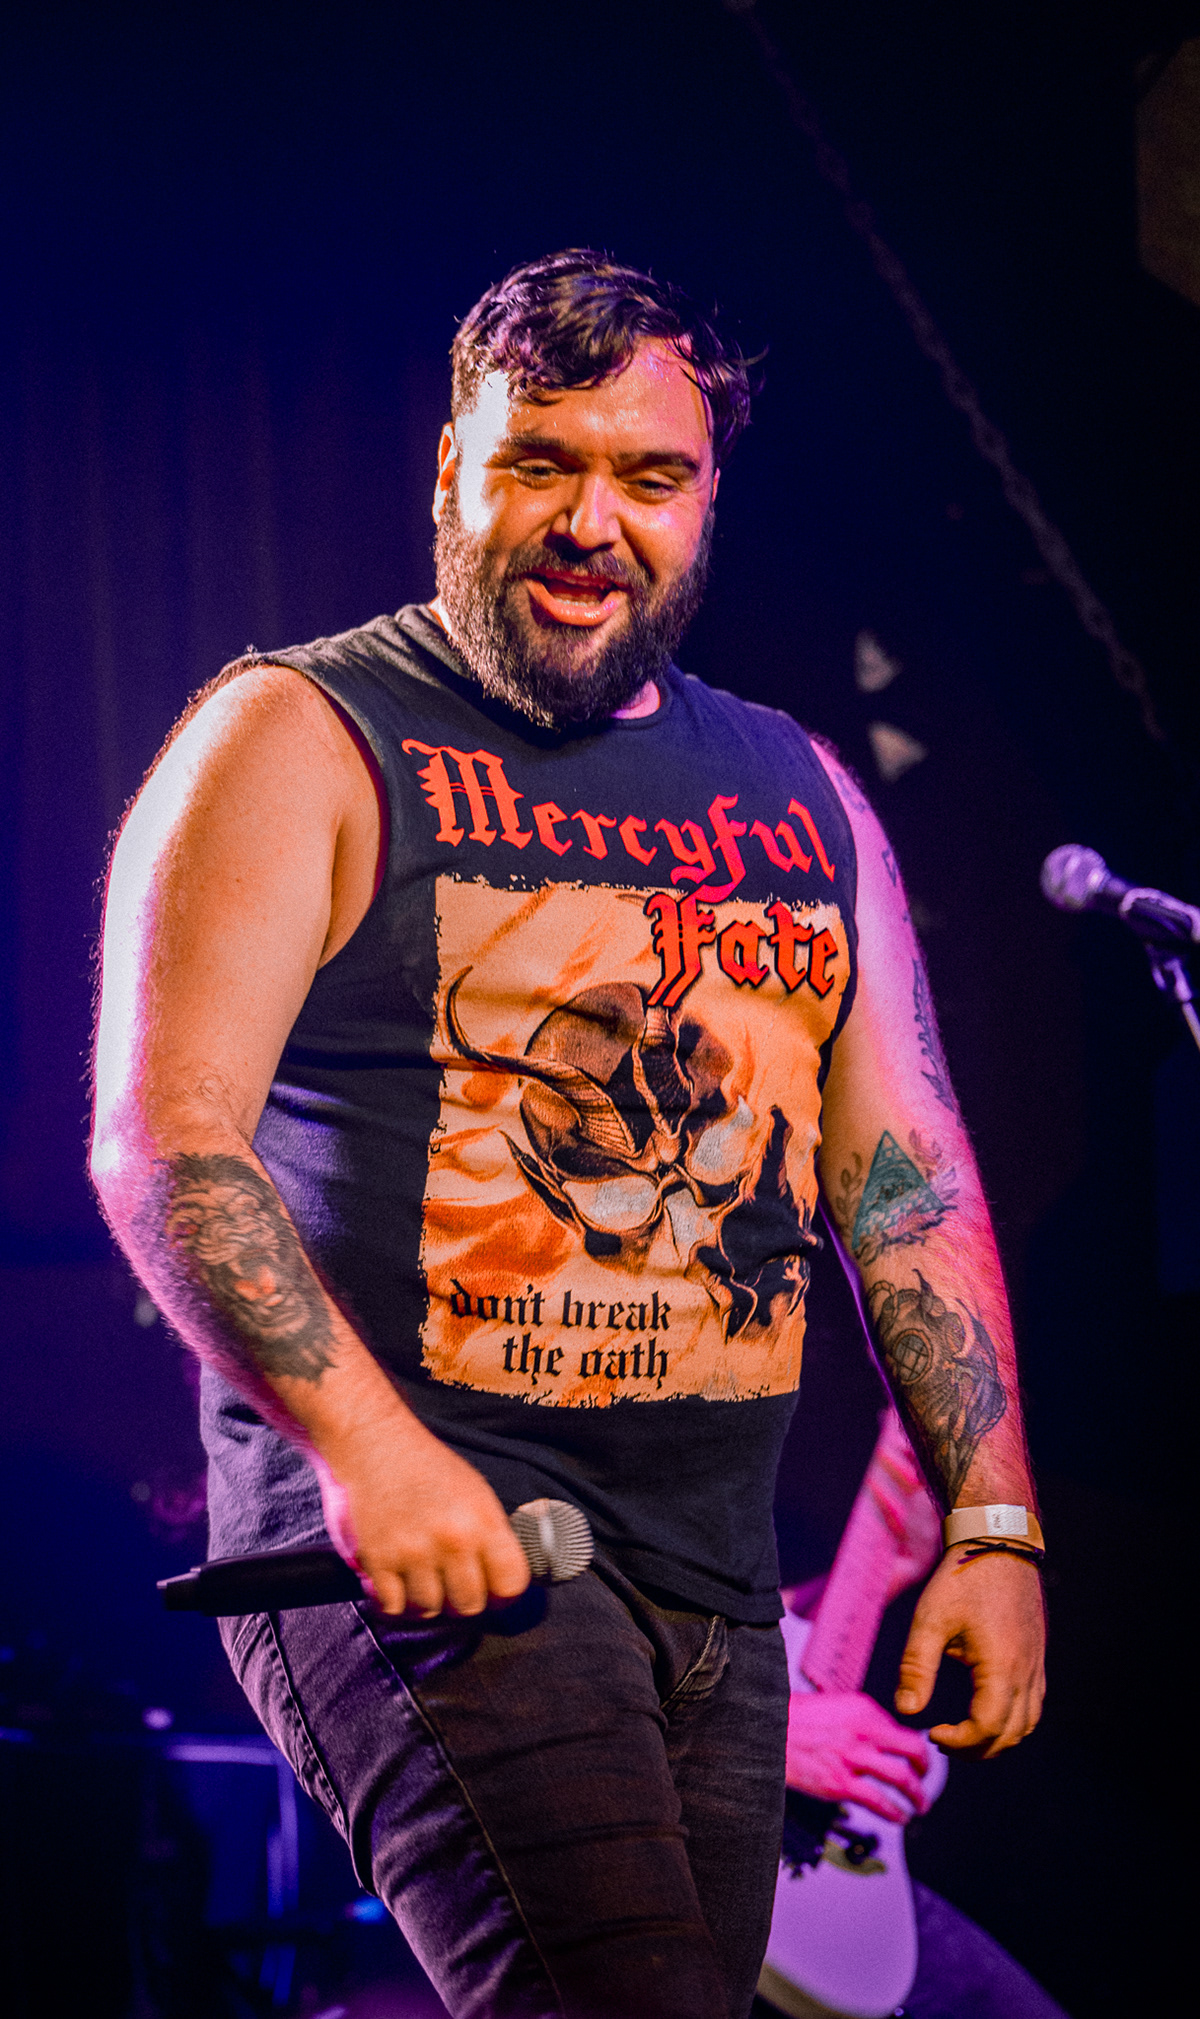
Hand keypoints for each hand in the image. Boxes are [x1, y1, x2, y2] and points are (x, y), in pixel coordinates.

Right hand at [314, 1401, 529, 1617]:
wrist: (376, 1444)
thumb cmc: (428, 1468)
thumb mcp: (475, 1493)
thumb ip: (490, 1536)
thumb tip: (502, 1580)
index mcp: (483, 1520)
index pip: (511, 1585)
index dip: (503, 1594)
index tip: (492, 1592)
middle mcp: (452, 1539)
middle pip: (469, 1605)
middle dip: (461, 1600)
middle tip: (450, 1585)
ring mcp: (413, 1552)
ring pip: (429, 1610)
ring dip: (425, 1600)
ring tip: (420, 1579)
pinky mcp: (377, 1559)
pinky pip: (392, 1607)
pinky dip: (393, 1601)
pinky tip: (395, 1583)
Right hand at [786, 1690, 931, 1823]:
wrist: (767, 1731)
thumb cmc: (797, 1720)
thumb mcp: (836, 1706)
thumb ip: (862, 1720)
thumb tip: (886, 1737)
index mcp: (863, 1709)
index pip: (901, 1730)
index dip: (912, 1747)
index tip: (915, 1758)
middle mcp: (863, 1731)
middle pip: (913, 1750)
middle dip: (926, 1768)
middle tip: (925, 1778)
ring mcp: (852, 1758)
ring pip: (902, 1778)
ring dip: (918, 1796)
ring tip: (920, 1805)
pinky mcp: (840, 1784)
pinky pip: (879, 1802)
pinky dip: (894, 1813)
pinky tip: (899, 1817)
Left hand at [895, 1545, 1044, 1756]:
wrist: (997, 1541)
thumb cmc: (962, 1578)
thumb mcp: (930, 1620)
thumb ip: (917, 1667)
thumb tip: (906, 1711)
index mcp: (1002, 1665)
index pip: (988, 1728)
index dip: (961, 1742)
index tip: (932, 1733)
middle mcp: (1027, 1671)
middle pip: (1011, 1735)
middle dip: (976, 1749)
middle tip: (943, 1742)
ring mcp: (1036, 1665)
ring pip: (1027, 1724)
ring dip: (997, 1740)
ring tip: (962, 1734)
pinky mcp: (1037, 1657)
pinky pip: (1033, 1705)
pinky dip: (1011, 1721)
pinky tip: (984, 1712)